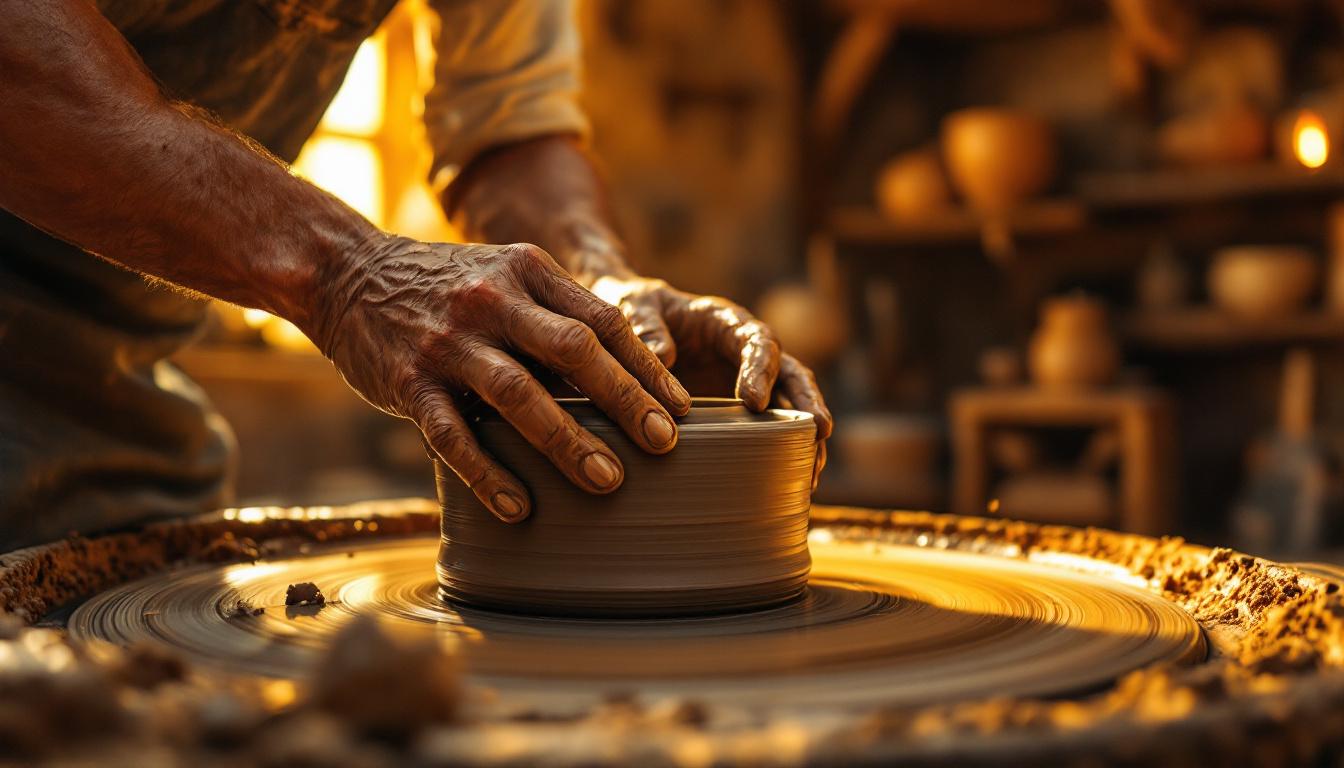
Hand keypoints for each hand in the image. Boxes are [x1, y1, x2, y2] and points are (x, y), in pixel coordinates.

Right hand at [308, 237, 691, 522]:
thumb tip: (627, 379)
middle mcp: (491, 301)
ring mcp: (448, 342)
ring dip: (568, 441)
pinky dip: (489, 474)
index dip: (646, 366)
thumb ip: (556, 316)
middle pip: (573, 351)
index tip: (682, 409)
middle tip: (665, 444)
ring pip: (519, 395)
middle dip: (626, 400)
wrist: (345, 271)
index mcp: (526, 272)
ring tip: (609, 481)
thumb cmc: (447, 286)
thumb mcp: (505, 276)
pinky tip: (521, 507)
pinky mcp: (407, 382)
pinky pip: (454, 436)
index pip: (601, 320)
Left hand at [590, 275, 832, 486]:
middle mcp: (746, 353)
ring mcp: (747, 384)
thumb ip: (646, 327)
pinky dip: (783, 456)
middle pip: (791, 374)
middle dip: (808, 401)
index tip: (753, 400)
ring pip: (790, 408)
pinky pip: (771, 433)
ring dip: (805, 438)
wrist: (630, 324)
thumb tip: (662, 357)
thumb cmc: (634, 309)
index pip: (757, 340)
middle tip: (819, 431)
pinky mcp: (740, 413)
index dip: (761, 368)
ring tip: (812, 472)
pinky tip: (791, 487)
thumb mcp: (633, 306)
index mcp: (726, 323)